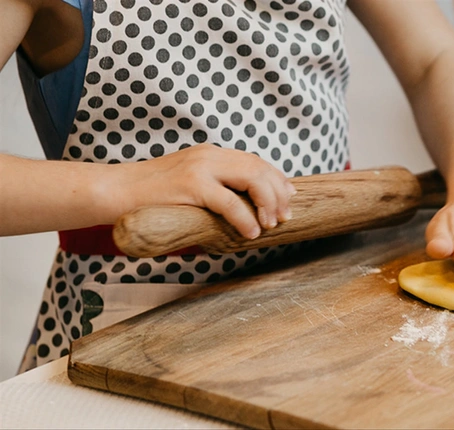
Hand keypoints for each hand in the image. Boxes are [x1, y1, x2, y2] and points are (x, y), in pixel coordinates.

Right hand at [114, 144, 295, 238]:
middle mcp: (210, 156)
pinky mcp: (190, 185)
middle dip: (278, 193)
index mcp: (212, 155)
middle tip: (285, 217)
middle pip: (259, 168)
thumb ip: (215, 190)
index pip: (255, 161)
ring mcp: (200, 168)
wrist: (115, 191)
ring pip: (251, 179)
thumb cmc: (152, 197)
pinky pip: (229, 202)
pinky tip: (250, 232)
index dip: (278, 179)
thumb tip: (246, 211)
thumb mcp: (190, 187)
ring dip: (268, 203)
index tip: (290, 197)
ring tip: (271, 224)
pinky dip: (245, 219)